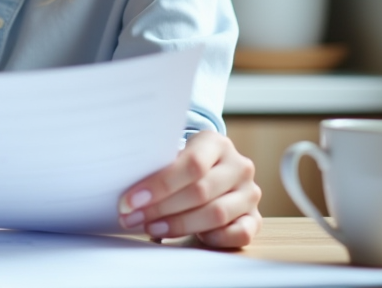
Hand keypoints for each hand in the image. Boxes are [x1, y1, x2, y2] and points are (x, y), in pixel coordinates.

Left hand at [117, 130, 261, 248]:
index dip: (159, 185)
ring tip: (151, 227)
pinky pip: (239, 234)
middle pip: (200, 191)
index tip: (130, 200)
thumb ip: (158, 166)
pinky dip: (214, 239)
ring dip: (179, 225)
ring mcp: (250, 193)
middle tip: (132, 218)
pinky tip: (191, 238)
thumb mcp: (174, 154)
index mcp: (216, 143)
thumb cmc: (183, 164)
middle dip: (161, 208)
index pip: (192, 164)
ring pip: (216, 214)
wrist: (214, 170)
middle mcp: (238, 166)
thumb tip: (126, 193)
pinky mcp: (255, 218)